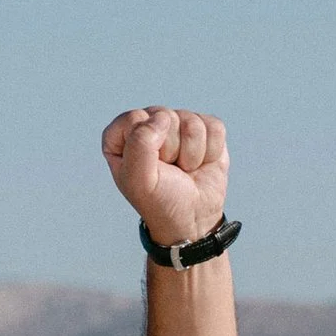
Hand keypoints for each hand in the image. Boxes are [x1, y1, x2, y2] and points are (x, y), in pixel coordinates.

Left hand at [102, 107, 228, 249]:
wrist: (192, 218)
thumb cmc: (161, 201)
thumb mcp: (139, 180)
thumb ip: (139, 144)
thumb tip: (162, 118)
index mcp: (122, 137)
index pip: (134, 118)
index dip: (146, 142)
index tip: (150, 167)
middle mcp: (149, 126)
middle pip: (164, 116)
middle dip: (171, 149)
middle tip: (169, 171)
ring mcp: (178, 125)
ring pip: (191, 121)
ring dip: (191, 153)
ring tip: (185, 170)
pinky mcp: (205, 129)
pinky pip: (213, 127)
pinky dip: (211, 151)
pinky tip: (201, 164)